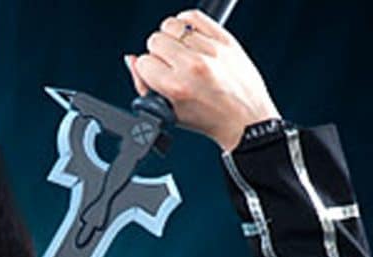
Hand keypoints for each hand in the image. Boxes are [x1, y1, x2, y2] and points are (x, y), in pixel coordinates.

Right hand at [124, 10, 280, 151]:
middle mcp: (193, 66)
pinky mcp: (225, 40)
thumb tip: (131, 60)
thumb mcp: (168, 112)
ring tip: (181, 51)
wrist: (246, 119)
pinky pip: (194, 16)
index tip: (157, 76)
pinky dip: (187, 23)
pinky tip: (189, 37)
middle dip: (158, 53)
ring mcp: (211, 50)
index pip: (143, 62)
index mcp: (176, 87)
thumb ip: (143, 85)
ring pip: (171, 25)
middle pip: (155, 41)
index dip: (147, 70)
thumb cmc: (209, 118)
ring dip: (172, 37)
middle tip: (171, 65)